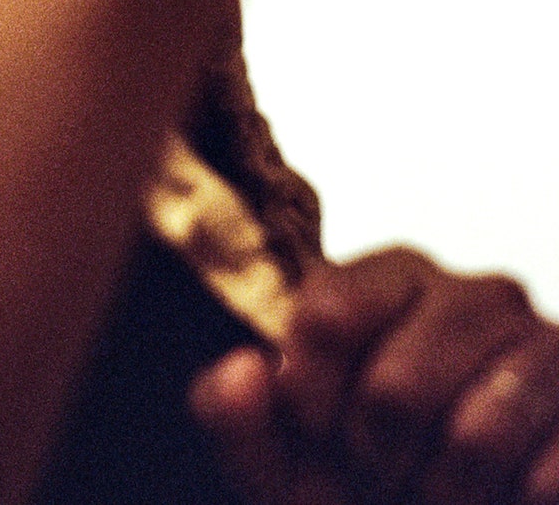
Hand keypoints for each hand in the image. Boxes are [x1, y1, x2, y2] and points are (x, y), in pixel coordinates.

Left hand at [192, 247, 558, 502]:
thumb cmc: (362, 489)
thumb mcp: (280, 468)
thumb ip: (233, 417)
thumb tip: (241, 369)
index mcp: (389, 278)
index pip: (328, 316)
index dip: (310, 397)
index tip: (316, 431)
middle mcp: (472, 293)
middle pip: (397, 388)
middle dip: (378, 459)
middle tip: (387, 470)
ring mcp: (542, 345)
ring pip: (474, 437)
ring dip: (445, 492)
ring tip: (442, 488)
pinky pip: (544, 477)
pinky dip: (510, 502)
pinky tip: (505, 493)